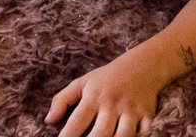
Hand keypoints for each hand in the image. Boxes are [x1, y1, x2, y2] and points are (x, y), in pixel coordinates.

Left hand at [44, 53, 162, 136]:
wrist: (143, 65)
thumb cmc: (107, 78)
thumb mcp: (82, 83)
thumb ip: (62, 100)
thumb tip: (48, 120)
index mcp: (93, 97)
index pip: (76, 122)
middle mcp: (112, 104)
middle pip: (100, 133)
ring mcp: (131, 110)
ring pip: (123, 136)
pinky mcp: (147, 115)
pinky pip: (144, 133)